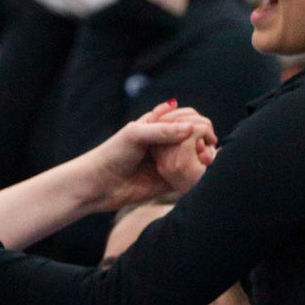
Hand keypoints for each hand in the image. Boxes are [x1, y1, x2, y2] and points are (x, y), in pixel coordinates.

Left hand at [79, 99, 216, 212]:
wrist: (97, 185)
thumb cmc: (112, 154)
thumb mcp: (135, 134)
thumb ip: (163, 130)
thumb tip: (191, 128)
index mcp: (156, 126)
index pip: (186, 119)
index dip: (196, 122)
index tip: (202, 129)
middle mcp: (165, 143)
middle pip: (194, 138)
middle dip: (203, 139)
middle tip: (206, 144)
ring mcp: (168, 162)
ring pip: (194, 156)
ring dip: (204, 155)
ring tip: (205, 157)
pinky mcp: (169, 182)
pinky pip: (189, 176)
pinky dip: (197, 172)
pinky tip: (200, 169)